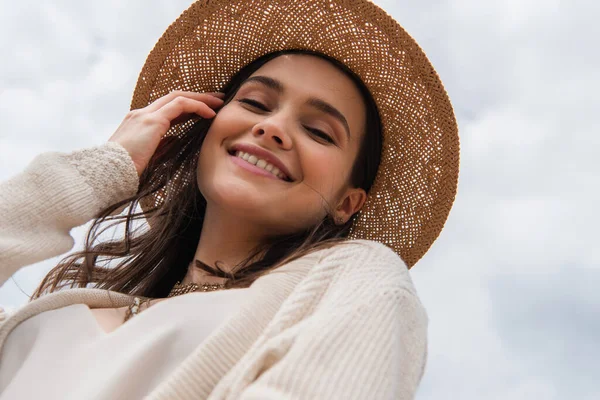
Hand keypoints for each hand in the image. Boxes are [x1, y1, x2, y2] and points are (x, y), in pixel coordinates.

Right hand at [108, 91, 224, 176]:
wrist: (108, 174)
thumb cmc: (125, 172)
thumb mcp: (148, 157)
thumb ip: (161, 146)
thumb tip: (177, 139)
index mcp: (139, 122)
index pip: (168, 108)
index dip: (189, 107)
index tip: (206, 110)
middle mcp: (141, 114)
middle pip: (174, 97)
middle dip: (198, 97)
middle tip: (218, 99)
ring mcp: (145, 115)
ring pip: (178, 97)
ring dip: (201, 98)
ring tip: (219, 103)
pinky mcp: (152, 121)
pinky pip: (180, 105)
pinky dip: (197, 106)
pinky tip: (210, 114)